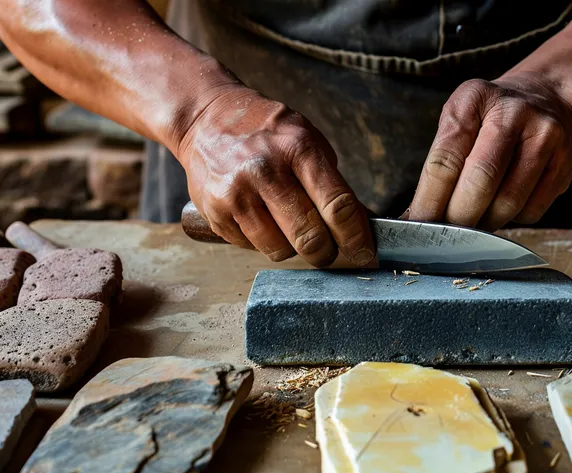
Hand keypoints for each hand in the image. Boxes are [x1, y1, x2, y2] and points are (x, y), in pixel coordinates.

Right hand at [176, 87, 373, 266]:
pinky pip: (252, 247)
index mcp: (298, 148)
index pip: (337, 206)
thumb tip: (362, 227)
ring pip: (281, 250)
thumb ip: (333, 184)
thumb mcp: (308, 142)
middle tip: (328, 251)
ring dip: (293, 248)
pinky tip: (260, 218)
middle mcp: (265, 170)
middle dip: (326, 253)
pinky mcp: (215, 212)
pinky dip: (263, 242)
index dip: (356, 237)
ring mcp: (236, 192)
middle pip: (311, 236)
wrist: (206, 119)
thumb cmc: (267, 133)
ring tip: (289, 227)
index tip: (365, 253)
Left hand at [405, 77, 571, 230]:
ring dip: (486, 223)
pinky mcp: (566, 161)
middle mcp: (513, 113)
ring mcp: (544, 135)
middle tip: (446, 234)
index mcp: (474, 99)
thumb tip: (418, 217)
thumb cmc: (491, 118)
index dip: (429, 201)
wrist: (547, 97)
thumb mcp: (460, 119)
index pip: (445, 161)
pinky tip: (506, 205)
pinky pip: (532, 210)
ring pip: (508, 202)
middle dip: (458, 218)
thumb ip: (441, 162)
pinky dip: (513, 219)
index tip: (419, 226)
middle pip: (480, 183)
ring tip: (475, 220)